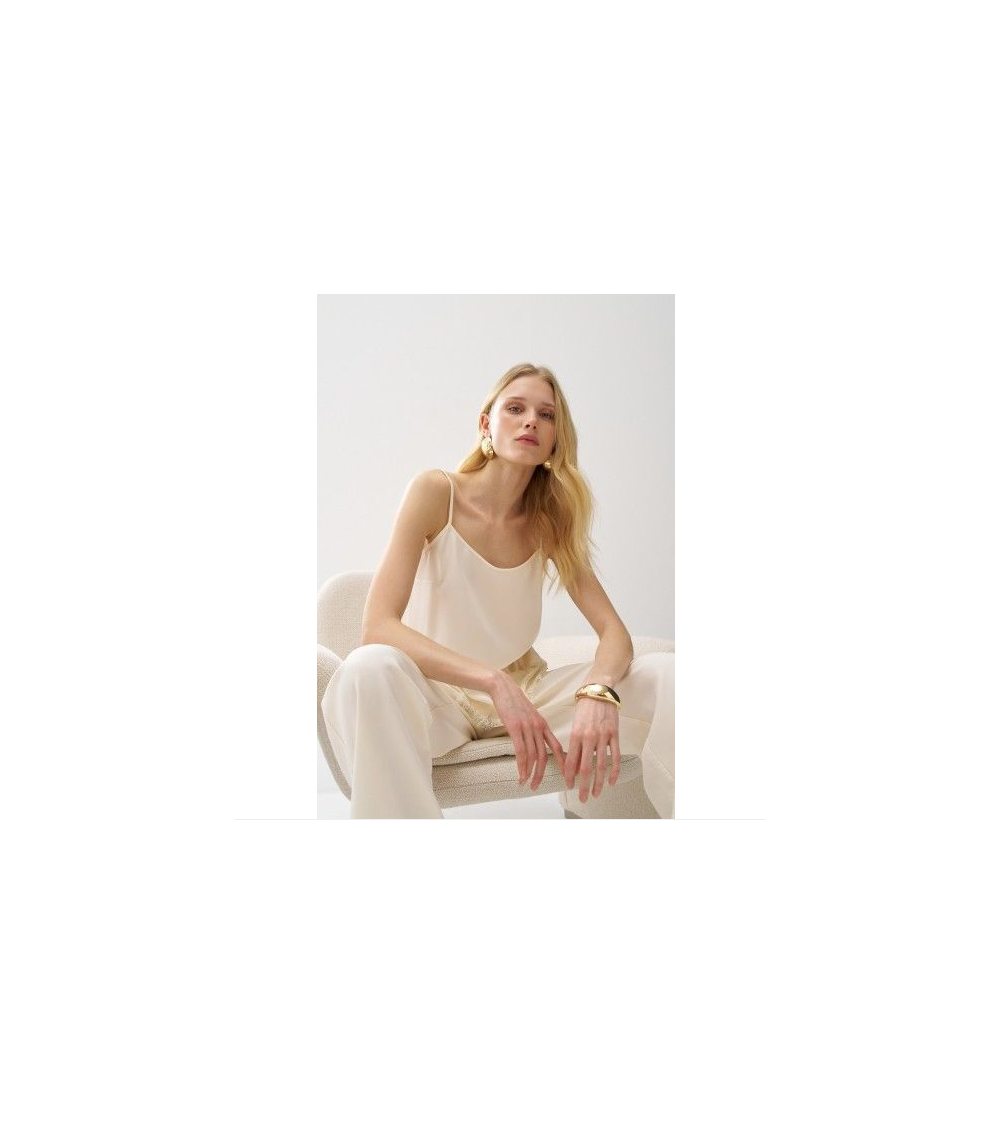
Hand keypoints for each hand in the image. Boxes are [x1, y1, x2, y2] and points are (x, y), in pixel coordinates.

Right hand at [489, 671, 565, 789]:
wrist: (503, 687)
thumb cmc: (514, 702)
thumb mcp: (529, 715)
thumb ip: (534, 728)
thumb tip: (534, 743)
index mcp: (544, 724)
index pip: (556, 746)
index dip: (562, 762)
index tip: (564, 775)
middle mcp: (539, 727)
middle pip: (544, 756)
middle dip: (541, 774)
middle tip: (536, 786)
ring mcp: (528, 727)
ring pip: (533, 756)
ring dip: (529, 773)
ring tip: (525, 783)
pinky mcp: (515, 727)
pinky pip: (521, 751)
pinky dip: (521, 766)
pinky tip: (520, 774)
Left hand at [564, 696, 620, 803]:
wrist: (598, 691)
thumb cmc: (584, 709)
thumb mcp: (575, 726)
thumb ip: (575, 746)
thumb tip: (575, 767)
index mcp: (575, 735)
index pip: (571, 762)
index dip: (569, 777)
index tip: (569, 787)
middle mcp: (588, 737)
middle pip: (586, 768)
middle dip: (583, 786)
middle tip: (583, 798)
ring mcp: (602, 736)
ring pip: (601, 765)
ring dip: (598, 782)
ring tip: (596, 794)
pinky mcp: (614, 735)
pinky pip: (615, 756)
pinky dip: (614, 771)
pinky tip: (612, 782)